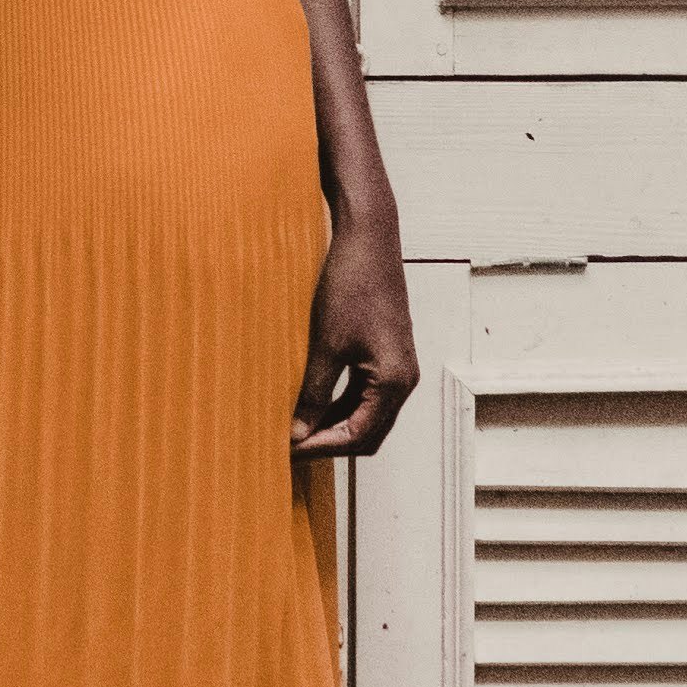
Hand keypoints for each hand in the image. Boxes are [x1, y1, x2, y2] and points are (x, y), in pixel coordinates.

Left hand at [291, 221, 416, 460]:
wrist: (367, 236)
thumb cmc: (350, 283)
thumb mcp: (325, 344)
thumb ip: (312, 393)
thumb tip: (297, 434)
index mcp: (394, 382)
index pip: (357, 437)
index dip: (318, 448)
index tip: (283, 450)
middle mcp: (403, 379)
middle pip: (366, 433)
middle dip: (327, 442)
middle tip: (286, 445)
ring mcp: (397, 365)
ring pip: (365, 414)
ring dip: (331, 424)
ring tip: (292, 427)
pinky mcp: (386, 351)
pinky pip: (364, 392)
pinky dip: (337, 403)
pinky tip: (307, 401)